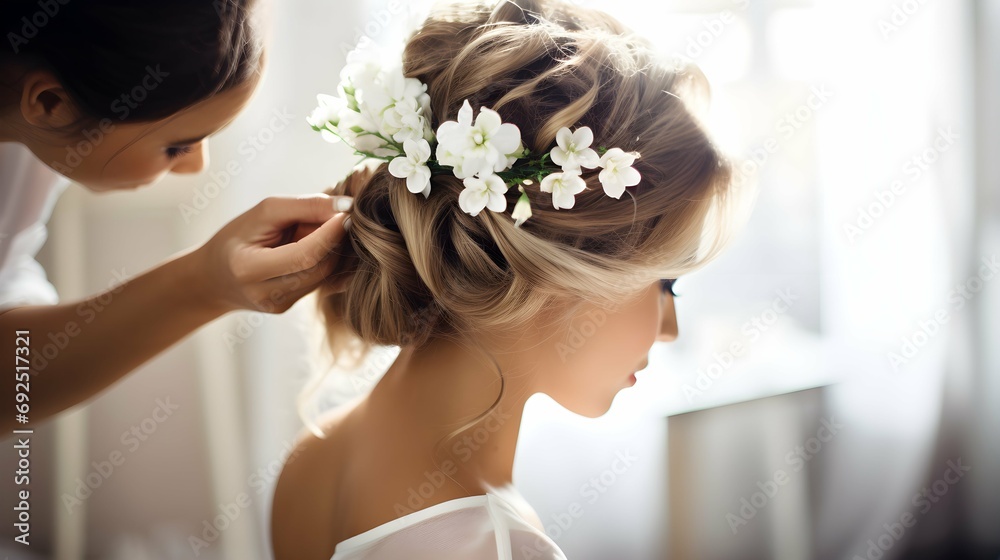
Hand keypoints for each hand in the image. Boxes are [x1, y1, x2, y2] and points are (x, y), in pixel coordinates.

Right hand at [189, 194, 352, 313]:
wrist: (214, 277)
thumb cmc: (238, 237)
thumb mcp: (264, 212)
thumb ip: (304, 206)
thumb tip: (346, 206)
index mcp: (250, 269)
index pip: (306, 254)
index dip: (332, 232)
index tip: (349, 211)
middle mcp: (267, 294)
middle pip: (320, 267)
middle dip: (337, 240)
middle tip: (343, 216)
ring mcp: (280, 305)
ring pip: (325, 276)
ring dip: (336, 250)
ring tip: (329, 229)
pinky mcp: (289, 307)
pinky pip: (321, 283)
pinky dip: (330, 262)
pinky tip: (329, 246)